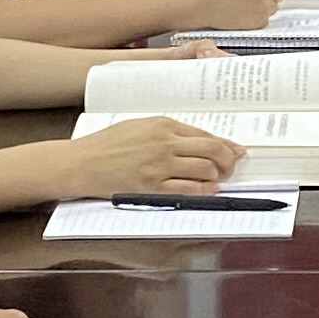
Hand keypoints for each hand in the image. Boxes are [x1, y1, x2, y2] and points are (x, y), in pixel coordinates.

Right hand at [55, 115, 240, 200]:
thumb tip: (197, 142)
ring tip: (215, 180)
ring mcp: (160, 166)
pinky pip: (189, 191)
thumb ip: (168, 132)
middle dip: (228, 161)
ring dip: (216, 177)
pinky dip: (204, 192)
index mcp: (163, 125)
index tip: (236, 151)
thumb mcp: (140, 126)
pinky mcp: (153, 187)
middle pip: (213, 151)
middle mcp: (165, 144)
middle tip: (230, 168)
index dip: (227, 145)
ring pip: (205, 171)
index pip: (206, 135)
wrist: (82, 163)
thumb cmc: (108, 145)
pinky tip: (205, 192)